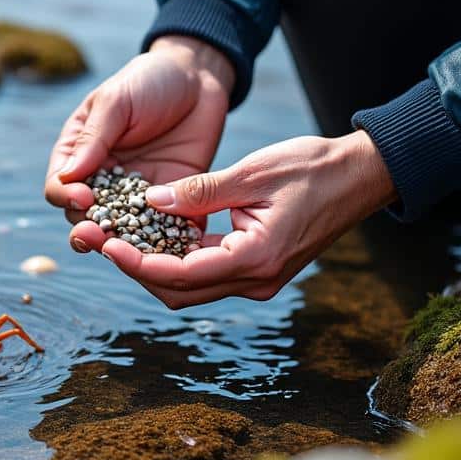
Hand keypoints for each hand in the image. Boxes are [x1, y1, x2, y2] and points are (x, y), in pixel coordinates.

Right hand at [44, 36, 233, 244]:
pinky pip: (163, 229)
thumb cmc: (148, 81)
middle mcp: (102, 180)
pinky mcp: (170, 201)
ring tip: (129, 255)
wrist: (197, 78)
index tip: (84, 197)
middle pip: (85, 217)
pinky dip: (165, 244)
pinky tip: (171, 252)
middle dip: (89, 231)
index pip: (60, 186)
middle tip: (97, 238)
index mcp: (78, 155)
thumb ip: (94, 138)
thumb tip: (68, 176)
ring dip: (123, 246)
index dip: (67, 197)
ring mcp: (135, 194)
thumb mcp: (116, 101)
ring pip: (122, 231)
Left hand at [73, 130, 397, 307]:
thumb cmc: (313, 167)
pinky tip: (149, 235)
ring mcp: (257, 279)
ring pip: (189, 288)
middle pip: (178, 292)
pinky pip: (206, 274)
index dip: (138, 264)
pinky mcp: (256, 269)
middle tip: (99, 241)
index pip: (182, 275)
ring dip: (152, 268)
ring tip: (116, 239)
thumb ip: (200, 191)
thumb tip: (150, 201)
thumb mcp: (252, 172)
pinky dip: (175, 261)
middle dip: (136, 270)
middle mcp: (255, 280)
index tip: (107, 246)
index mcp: (255, 258)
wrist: (361, 176)